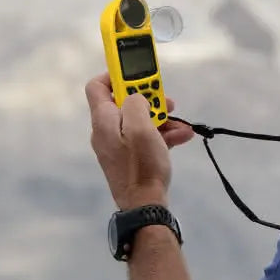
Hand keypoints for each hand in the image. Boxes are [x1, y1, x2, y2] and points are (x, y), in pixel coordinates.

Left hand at [86, 73, 187, 209]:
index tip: (138, 73)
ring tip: (181, 123)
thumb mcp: (141, 127)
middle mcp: (106, 130)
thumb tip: (135, 97)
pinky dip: (162, 133)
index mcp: (104, 120)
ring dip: (161, 117)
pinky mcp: (129, 157)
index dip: (115, 74)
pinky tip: (182, 136)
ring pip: (138, 119)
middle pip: (124, 102)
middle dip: (149, 98)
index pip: (97, 86)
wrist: (145, 205)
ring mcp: (117, 145)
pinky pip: (144, 137)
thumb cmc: (142, 165)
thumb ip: (136, 103)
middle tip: (167, 102)